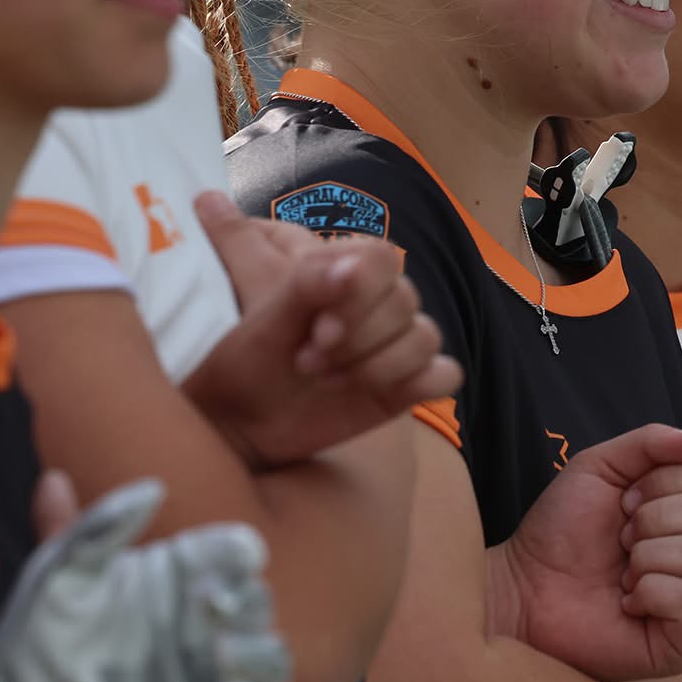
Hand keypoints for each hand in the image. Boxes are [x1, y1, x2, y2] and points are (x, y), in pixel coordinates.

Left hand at [0, 479, 291, 681]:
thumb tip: (153, 488)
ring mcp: (207, 679)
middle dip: (249, 601)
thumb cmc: (36, 631)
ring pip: (271, 661)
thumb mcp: (57, 572)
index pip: (232, 552)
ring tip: (223, 653)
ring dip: (262, 653)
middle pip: (258, 602)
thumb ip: (96, 526)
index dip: (243, 551)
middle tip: (213, 605)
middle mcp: (202, 623)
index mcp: (179, 575)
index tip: (241, 554)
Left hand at [186, 191, 461, 464]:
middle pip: (405, 301)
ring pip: (425, 338)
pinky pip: (445, 374)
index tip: (317, 327)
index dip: (359, 293)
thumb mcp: (262, 318)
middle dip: (357, 338)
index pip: (383, 259)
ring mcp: (394, 344)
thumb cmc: (240, 361)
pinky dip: (423, 382)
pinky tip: (376, 393)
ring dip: (379, 365)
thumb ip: (305, 282)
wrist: (237, 422)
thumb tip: (351, 268)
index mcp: (341, 271)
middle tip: (307, 362)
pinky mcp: (407, 384)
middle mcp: (375, 303)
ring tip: (327, 382)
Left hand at [488, 424, 681, 680]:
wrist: (523, 588)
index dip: (665, 480)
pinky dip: (650, 592)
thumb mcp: (600, 467)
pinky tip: (627, 602)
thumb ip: (652, 443)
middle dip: (653, 518)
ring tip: (622, 571)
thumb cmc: (561, 532)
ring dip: (647, 555)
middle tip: (620, 538)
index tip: (625, 502)